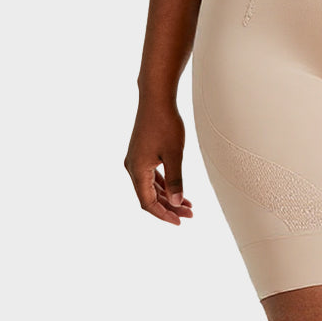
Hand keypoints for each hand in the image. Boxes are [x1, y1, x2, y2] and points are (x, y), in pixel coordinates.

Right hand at [125, 99, 193, 224]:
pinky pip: (151, 175)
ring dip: (167, 196)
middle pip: (149, 196)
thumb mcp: (174, 154)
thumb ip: (176, 180)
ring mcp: (136, 159)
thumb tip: (177, 203)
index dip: (163, 214)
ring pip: (151, 186)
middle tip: (189, 214)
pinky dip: (164, 184)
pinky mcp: (141, 152)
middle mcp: (132, 167)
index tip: (179, 221)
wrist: (156, 98)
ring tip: (187, 204)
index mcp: (137, 170)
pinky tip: (176, 188)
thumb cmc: (165, 123)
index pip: (148, 203)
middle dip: (169, 206)